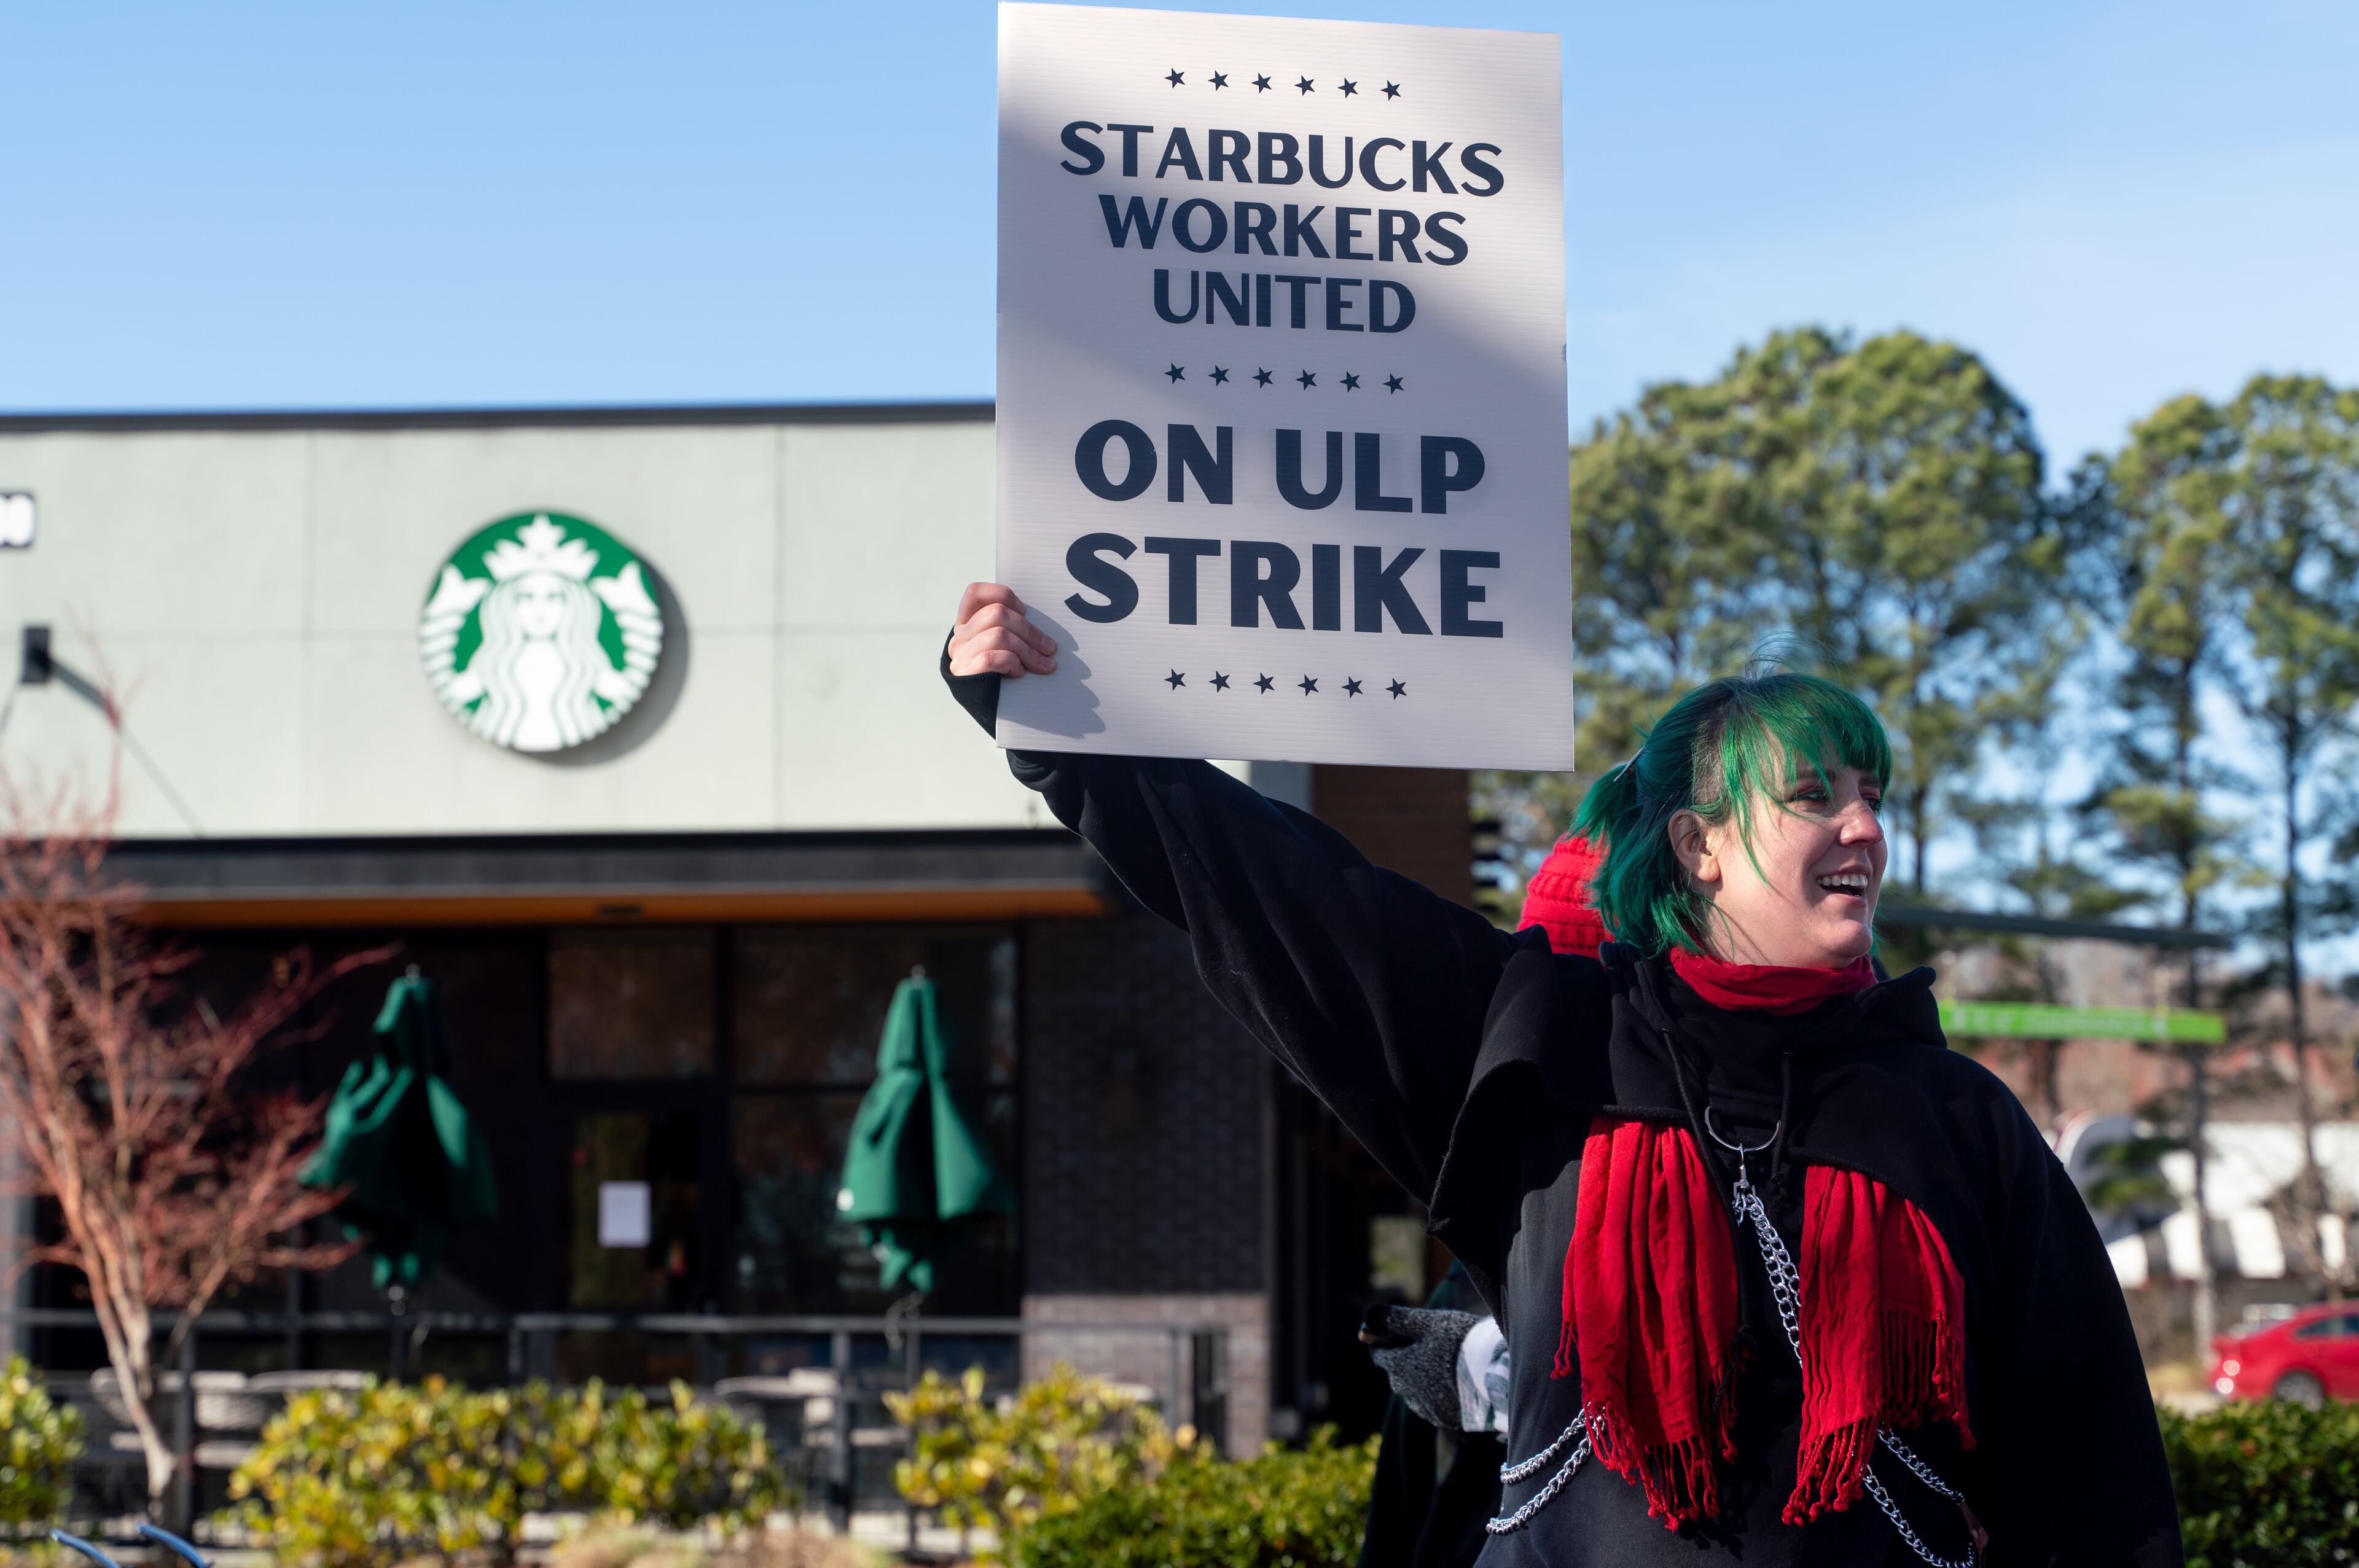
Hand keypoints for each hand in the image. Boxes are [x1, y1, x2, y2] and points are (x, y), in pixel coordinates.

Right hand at [950, 582, 1057, 677]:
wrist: (992, 715)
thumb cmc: (1004, 677)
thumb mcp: (1004, 648)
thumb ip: (1010, 630)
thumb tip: (1041, 625)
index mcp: (966, 625)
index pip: (975, 593)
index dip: (1003, 595)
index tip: (1024, 611)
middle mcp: (959, 638)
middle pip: (997, 613)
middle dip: (1030, 631)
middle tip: (1050, 649)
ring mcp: (960, 657)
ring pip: (999, 634)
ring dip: (1029, 651)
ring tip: (1044, 665)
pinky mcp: (966, 675)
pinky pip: (993, 657)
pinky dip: (1013, 663)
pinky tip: (1019, 673)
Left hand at [1363, 1305, 1479, 1430]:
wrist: (1499, 1377)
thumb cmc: (1462, 1342)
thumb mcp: (1428, 1322)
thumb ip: (1395, 1319)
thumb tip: (1364, 1322)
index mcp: (1400, 1367)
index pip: (1379, 1355)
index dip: (1384, 1342)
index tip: (1396, 1334)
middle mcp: (1408, 1393)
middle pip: (1396, 1374)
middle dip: (1404, 1360)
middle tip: (1427, 1346)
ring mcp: (1428, 1410)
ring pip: (1414, 1392)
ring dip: (1421, 1380)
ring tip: (1445, 1365)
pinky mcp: (1447, 1420)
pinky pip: (1432, 1406)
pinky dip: (1438, 1394)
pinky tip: (1455, 1383)